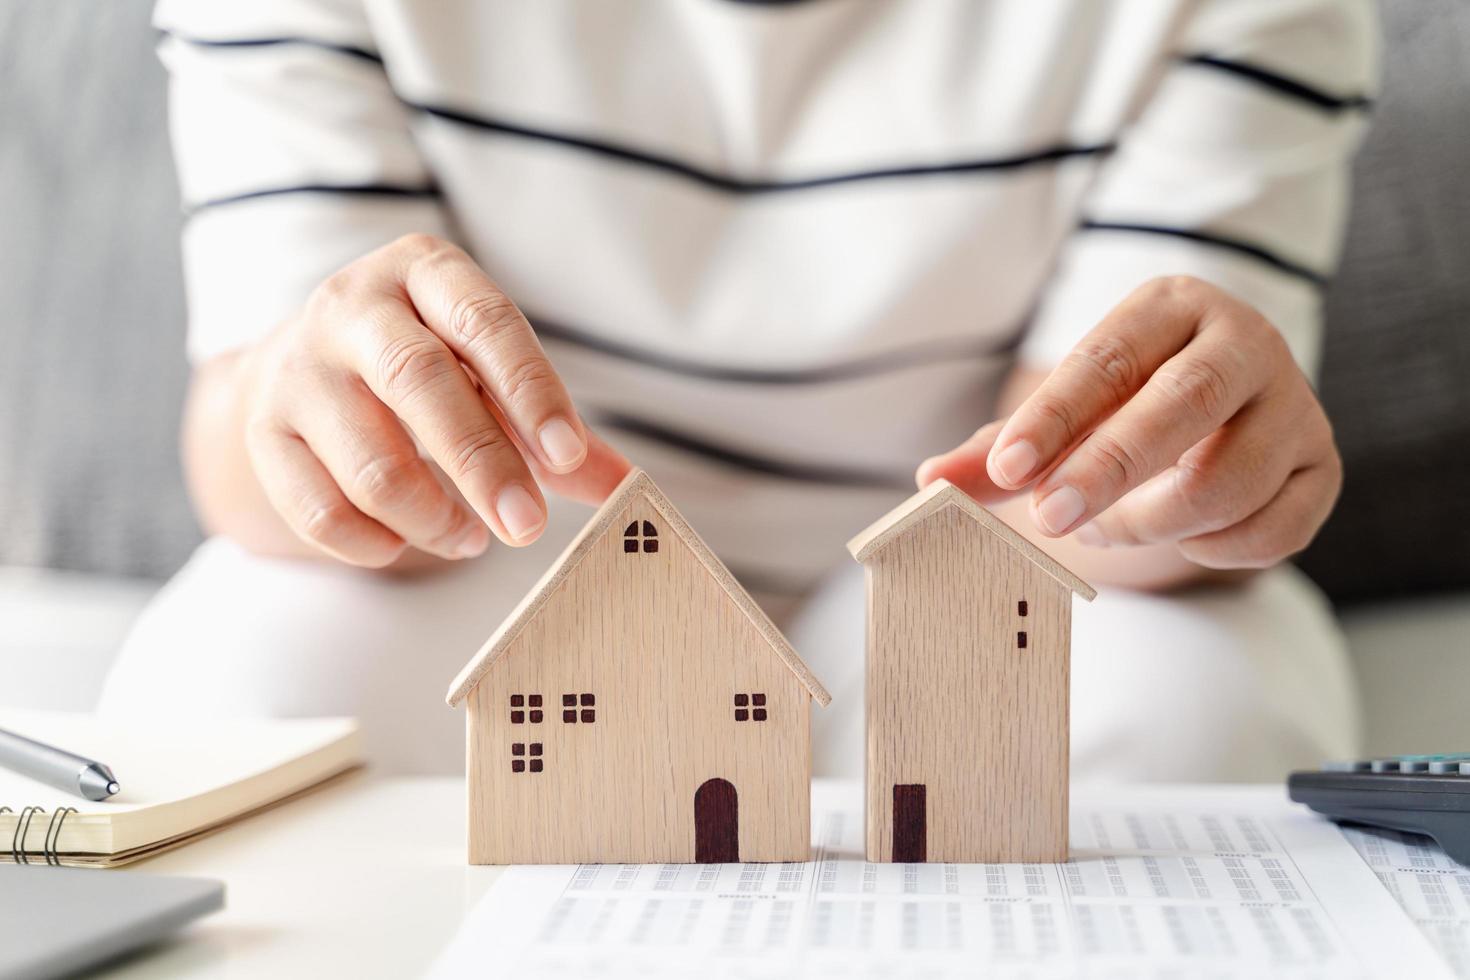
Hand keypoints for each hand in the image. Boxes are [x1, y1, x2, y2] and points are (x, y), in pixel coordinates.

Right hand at [238, 234, 628, 566]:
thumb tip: (627, 489)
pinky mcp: (262, 432)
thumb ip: (554, 430)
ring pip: (368, 458)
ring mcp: (297, 368)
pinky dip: (372, 541)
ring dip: (432, 516)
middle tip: (528, 526)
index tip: (567, 456)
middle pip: (418, 382)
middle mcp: (352, 307)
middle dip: (482, 463)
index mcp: (423, 272)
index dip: (530, 390)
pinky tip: (404, 544)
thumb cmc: (424, 369)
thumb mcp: (489, 373)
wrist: (298, 367)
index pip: (484, 322)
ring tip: (472, 539)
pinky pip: (318, 507)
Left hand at [919, 277, 1341, 569]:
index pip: (1108, 358)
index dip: (1054, 417)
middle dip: (1108, 468)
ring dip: (1151, 521)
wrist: (1223, 416)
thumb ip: (995, 451)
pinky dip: (1212, 549)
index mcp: (1172, 307)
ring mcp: (1296, 406)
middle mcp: (1246, 343)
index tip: (1006, 468)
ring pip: (1228, 479)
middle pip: (1185, 402)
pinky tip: (1181, 533)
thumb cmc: (1124, 410)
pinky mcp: (1322, 470)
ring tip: (1106, 527)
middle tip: (1046, 518)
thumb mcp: (1057, 419)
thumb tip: (929, 484)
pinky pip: (1269, 531)